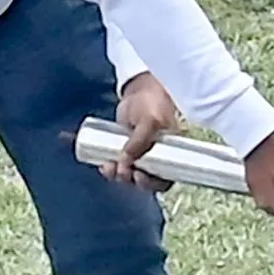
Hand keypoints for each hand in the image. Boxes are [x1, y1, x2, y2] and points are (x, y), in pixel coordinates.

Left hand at [105, 74, 180, 191]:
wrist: (140, 91)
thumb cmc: (153, 104)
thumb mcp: (150, 120)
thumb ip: (140, 140)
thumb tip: (126, 161)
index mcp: (170, 156)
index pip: (163, 179)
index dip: (151, 183)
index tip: (139, 176)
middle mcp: (156, 160)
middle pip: (143, 180)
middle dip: (130, 179)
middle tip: (121, 170)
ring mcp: (139, 156)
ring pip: (128, 174)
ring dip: (117, 174)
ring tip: (108, 166)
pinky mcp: (124, 151)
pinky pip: (117, 165)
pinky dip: (109, 167)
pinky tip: (102, 164)